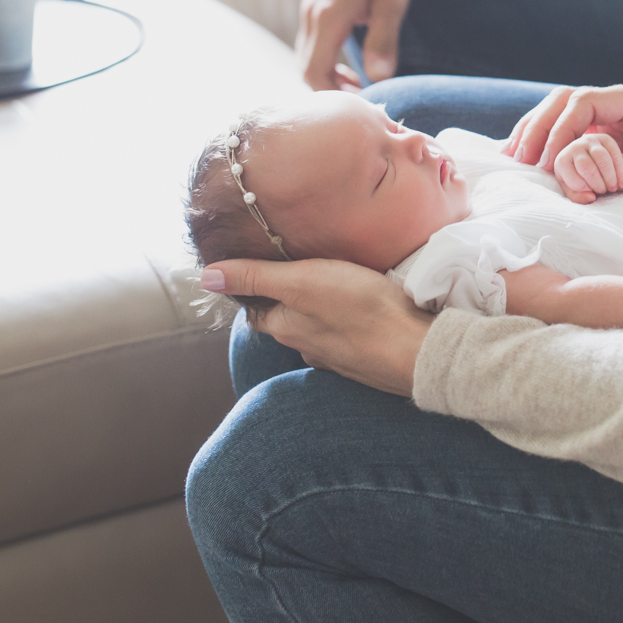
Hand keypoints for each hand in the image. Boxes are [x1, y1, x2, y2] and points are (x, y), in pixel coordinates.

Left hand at [202, 258, 430, 395]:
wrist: (417, 351)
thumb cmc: (360, 309)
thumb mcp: (301, 281)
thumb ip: (255, 277)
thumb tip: (204, 278)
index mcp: (286, 328)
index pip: (257, 308)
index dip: (254, 286)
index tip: (262, 263)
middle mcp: (307, 348)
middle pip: (288, 319)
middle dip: (290, 297)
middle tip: (303, 266)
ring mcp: (338, 357)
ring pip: (319, 330)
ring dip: (321, 311)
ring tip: (335, 284)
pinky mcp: (367, 358)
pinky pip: (348, 337)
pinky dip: (348, 323)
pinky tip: (363, 310)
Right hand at [297, 0, 412, 90]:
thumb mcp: (393, 2)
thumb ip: (383, 40)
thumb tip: (378, 78)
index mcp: (328, 15)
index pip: (314, 72)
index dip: (332, 96)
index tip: (361, 103)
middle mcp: (311, 13)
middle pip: (305, 69)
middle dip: (329, 90)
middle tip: (362, 99)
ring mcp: (309, 8)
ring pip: (306, 57)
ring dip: (326, 76)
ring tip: (358, 84)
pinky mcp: (313, 5)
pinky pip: (310, 43)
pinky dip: (324, 61)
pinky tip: (349, 65)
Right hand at [504, 80, 622, 202]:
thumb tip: (590, 173)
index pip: (588, 100)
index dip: (561, 127)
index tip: (547, 159)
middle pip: (568, 99)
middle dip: (540, 126)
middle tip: (519, 158)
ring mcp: (616, 117)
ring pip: (562, 112)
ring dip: (536, 132)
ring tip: (514, 157)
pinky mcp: (609, 136)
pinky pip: (570, 133)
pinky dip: (547, 144)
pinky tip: (527, 158)